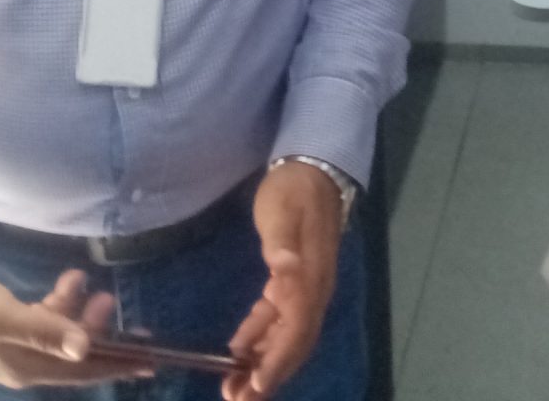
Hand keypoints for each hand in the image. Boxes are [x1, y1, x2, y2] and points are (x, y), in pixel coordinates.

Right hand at [0, 271, 145, 389]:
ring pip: (63, 334)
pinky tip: (68, 280)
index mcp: (29, 369)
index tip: (151, 360)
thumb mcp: (3, 318)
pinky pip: (46, 320)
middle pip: (78, 354)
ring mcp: (20, 348)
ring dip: (79, 312)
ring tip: (87, 283)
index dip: (118, 365)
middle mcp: (29, 365)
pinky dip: (59, 303)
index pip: (84, 372)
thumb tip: (84, 347)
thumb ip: (44, 330)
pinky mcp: (11, 329)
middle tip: (111, 301)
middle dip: (101, 331)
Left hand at [223, 163, 346, 398]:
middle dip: (269, 375)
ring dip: (263, 363)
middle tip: (237, 399)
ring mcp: (306, 288)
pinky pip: (279, 320)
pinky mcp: (294, 283)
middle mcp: (314, 289)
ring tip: (234, 386)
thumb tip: (284, 270)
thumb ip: (282, 242)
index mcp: (311, 276)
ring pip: (287, 337)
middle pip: (294, 343)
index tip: (256, 384)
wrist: (312, 169)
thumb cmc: (293, 189)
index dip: (278, 359)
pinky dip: (260, 338)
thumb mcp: (283, 210)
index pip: (297, 328)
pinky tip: (239, 348)